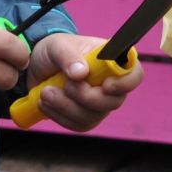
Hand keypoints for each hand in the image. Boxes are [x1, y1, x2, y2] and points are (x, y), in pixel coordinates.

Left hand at [24, 33, 143, 130]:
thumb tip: (81, 73)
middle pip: (114, 101)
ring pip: (93, 116)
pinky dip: (60, 116)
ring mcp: (99, 103)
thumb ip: (68, 55)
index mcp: (112, 60)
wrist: (36, 68)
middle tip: (65, 85)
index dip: (125, 83)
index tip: (106, 85)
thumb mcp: (57, 46)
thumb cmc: (53, 51)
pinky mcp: (85, 117)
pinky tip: (45, 103)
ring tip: (46, 92)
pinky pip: (79, 125)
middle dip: (87, 97)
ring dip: (67, 107)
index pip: (135, 74)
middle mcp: (111, 83)